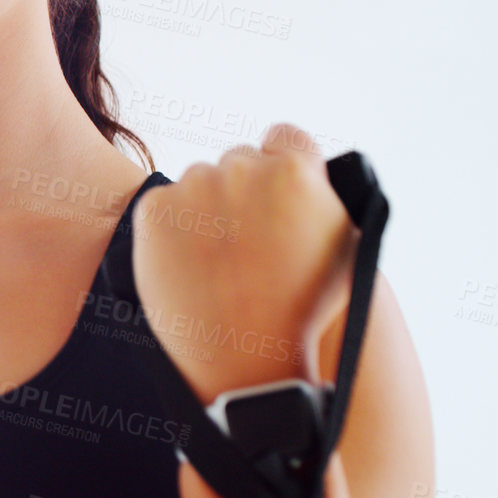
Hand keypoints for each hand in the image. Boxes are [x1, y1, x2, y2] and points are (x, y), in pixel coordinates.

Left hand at [131, 123, 360, 402]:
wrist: (244, 359)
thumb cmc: (301, 310)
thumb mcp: (342, 246)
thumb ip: (322, 196)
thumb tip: (308, 171)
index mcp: (296, 172)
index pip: (285, 137)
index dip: (283, 165)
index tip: (277, 191)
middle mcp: (242, 170)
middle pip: (240, 161)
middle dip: (244, 191)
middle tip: (248, 239)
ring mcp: (194, 188)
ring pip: (200, 182)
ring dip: (207, 209)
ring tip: (220, 261)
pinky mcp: (154, 210)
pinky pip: (165, 205)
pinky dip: (174, 228)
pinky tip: (191, 263)